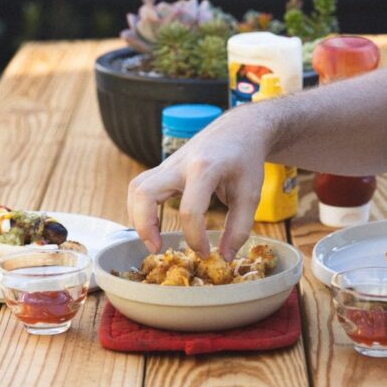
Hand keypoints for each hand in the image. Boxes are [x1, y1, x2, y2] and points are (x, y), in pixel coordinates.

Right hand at [127, 106, 270, 260]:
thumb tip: (224, 257)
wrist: (239, 130)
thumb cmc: (246, 161)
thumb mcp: (250, 195)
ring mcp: (168, 164)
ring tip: (152, 240)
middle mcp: (179, 164)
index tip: (206, 254)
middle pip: (145, 193)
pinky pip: (140, 187)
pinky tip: (153, 226)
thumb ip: (239, 228)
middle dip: (145, 226)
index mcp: (204, 168)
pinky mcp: (164, 168)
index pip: (190, 210)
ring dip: (137, 217)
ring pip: (136, 189)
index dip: (195, 239)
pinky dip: (140, 208)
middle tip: (158, 249)